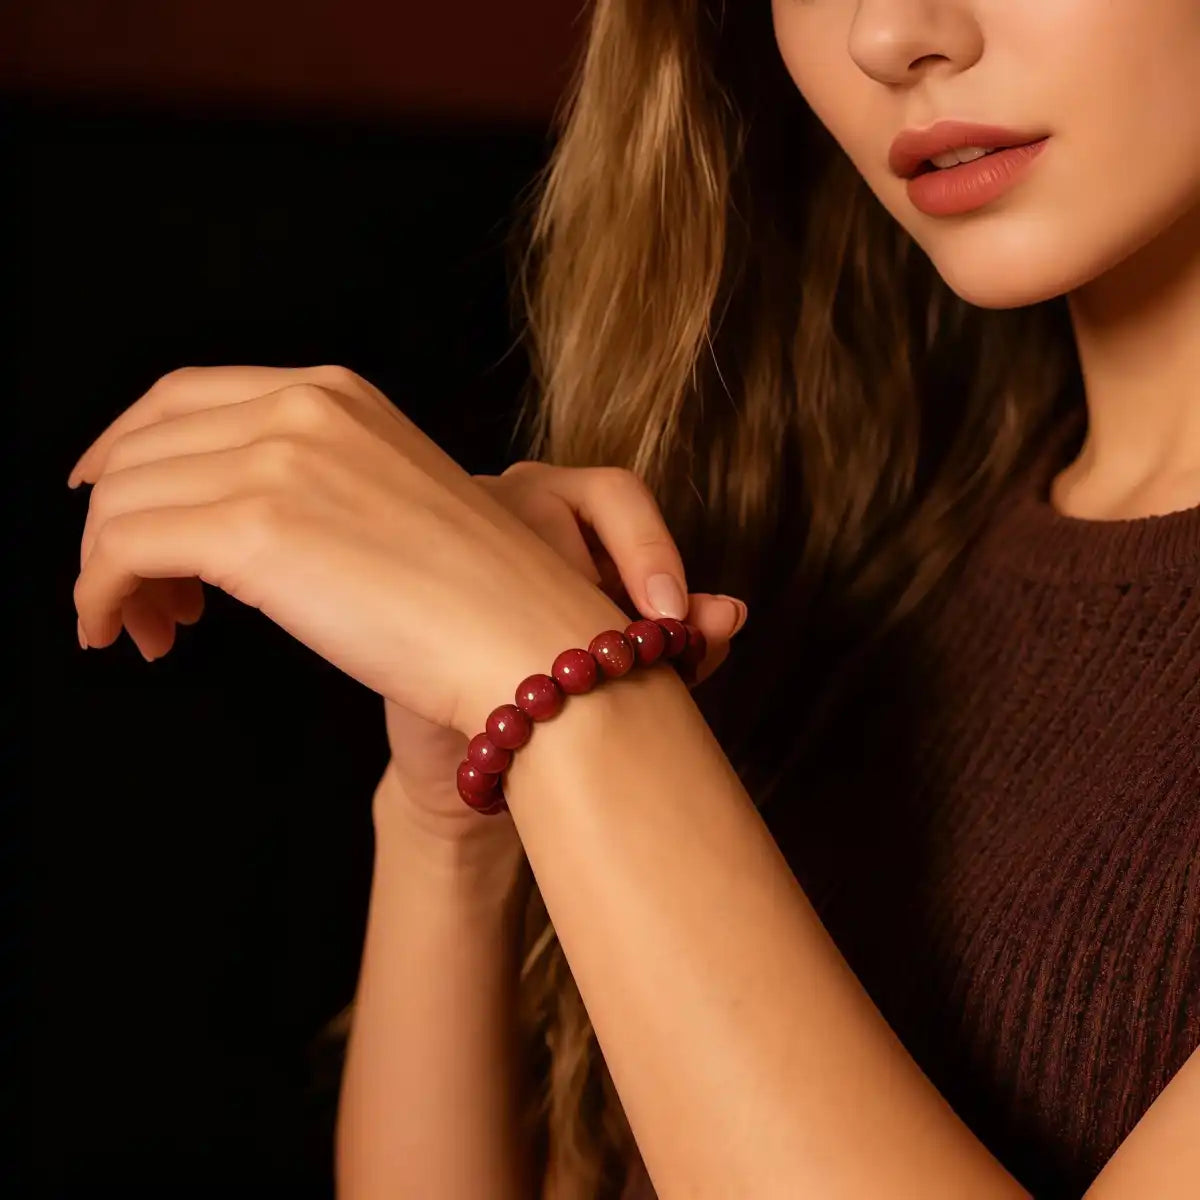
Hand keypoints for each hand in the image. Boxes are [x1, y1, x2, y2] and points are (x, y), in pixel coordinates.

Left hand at [68, 365, 636, 741]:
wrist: (527, 643)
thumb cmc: (478, 597)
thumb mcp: (394, 499)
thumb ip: (316, 483)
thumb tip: (232, 519)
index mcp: (337, 395)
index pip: (184, 397)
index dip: (128, 447)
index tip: (109, 497)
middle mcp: (301, 409)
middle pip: (141, 446)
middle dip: (116, 520)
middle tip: (134, 591)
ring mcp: (278, 463)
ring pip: (122, 501)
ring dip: (108, 569)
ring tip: (147, 625)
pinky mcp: (255, 533)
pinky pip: (122, 551)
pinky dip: (99, 594)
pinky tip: (123, 632)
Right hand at [380, 462, 748, 845]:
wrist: (485, 757)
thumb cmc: (562, 689)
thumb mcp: (631, 663)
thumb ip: (681, 639)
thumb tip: (730, 615)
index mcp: (556, 500)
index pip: (614, 493)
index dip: (652, 551)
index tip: (674, 619)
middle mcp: (498, 505)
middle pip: (566, 533)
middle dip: (607, 613)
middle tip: (630, 675)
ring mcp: (441, 542)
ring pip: (513, 572)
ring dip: (549, 638)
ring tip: (562, 694)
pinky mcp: (406, 602)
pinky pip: (460, 622)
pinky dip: (498, 665)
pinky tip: (515, 705)